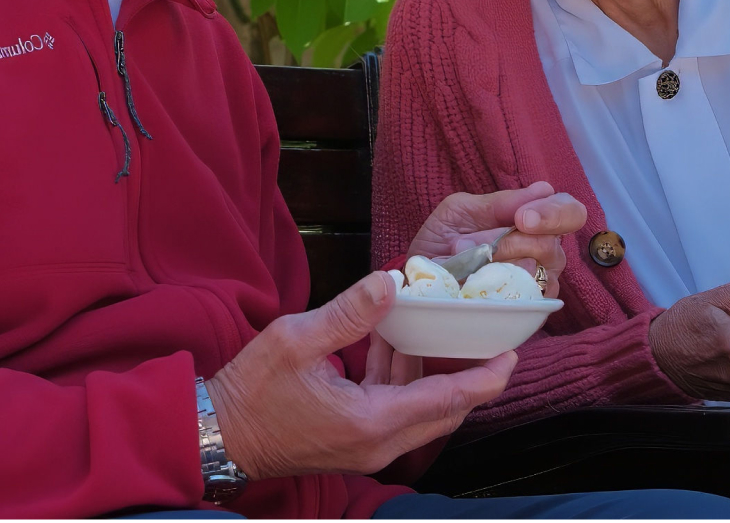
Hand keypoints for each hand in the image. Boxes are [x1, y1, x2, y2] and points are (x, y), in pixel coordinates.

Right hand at [206, 271, 515, 479]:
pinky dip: (401, 379)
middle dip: (471, 379)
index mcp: (370, 422)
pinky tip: (392, 340)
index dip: (483, 380)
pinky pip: (394, 410)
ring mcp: (365, 447)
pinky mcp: (353, 442)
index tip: (512, 358)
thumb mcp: (295, 339)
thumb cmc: (252, 390)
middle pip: (442, 412)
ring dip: (430, 373)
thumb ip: (348, 313)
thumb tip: (390, 281)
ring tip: (439, 326)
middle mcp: (377, 443)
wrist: (217, 434)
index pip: (444, 402)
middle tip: (494, 342)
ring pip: (419, 411)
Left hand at [407, 181, 586, 299]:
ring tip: (472, 263)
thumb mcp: (461, 210)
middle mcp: (543, 251)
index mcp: (533, 219)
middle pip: (555, 246)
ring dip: (500, 266)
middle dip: (521, 242)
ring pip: (537, 275)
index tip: (523, 218)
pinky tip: (479, 285)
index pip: (569, 211)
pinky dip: (498, 290)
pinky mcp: (524, 313)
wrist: (417, 278)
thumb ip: (500, 203)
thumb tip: (542, 189)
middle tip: (495, 245)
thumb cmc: (443, 238)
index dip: (553, 213)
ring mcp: (536, 284)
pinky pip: (523, 303)